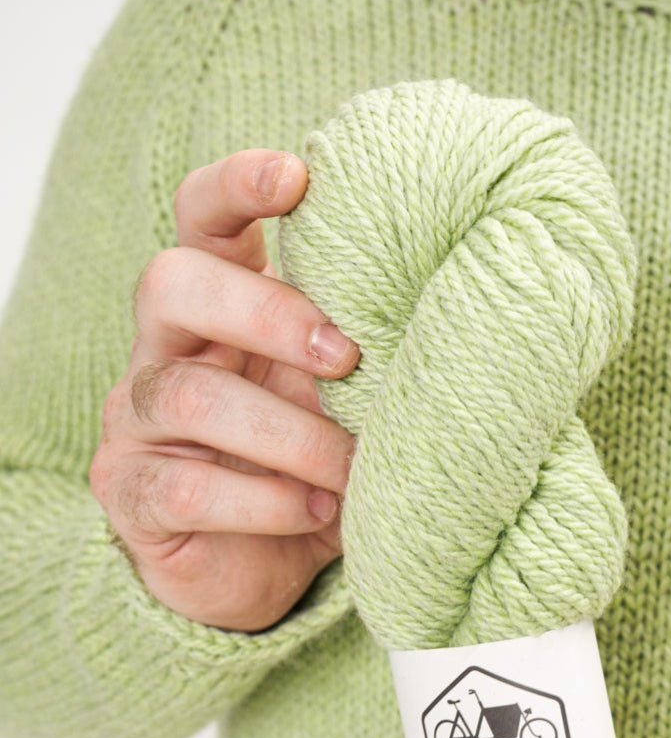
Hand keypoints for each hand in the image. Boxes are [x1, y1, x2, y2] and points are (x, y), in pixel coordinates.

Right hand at [89, 149, 360, 631]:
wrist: (269, 563)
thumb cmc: (318, 456)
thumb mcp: (349, 394)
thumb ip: (372, 349)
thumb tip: (470, 308)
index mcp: (222, 303)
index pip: (202, 218)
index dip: (235, 186)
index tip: (297, 174)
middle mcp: (167, 346)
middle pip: (173, 283)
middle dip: (264, 311)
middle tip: (346, 354)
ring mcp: (137, 418)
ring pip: (188, 395)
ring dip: (289, 433)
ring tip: (352, 467)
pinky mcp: (132, 492)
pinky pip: (185, 487)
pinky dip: (266, 501)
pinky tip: (320, 512)